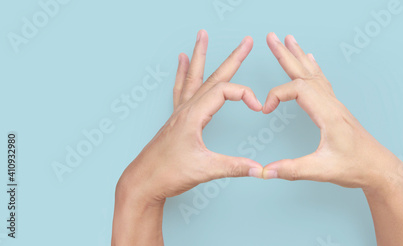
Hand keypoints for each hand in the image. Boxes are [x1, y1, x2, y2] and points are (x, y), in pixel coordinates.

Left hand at [116, 30, 262, 204]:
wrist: (143, 181)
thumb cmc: (167, 173)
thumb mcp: (204, 170)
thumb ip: (234, 166)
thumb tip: (259, 168)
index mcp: (193, 115)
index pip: (224, 91)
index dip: (245, 95)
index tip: (258, 107)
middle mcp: (186, 109)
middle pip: (213, 77)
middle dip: (232, 58)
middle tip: (246, 42)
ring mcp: (179, 113)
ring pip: (194, 77)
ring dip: (200, 56)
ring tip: (202, 36)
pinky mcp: (176, 120)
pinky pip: (181, 89)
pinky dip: (183, 73)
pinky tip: (181, 61)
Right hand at [261, 32, 402, 189]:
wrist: (380, 168)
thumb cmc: (357, 167)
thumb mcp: (323, 171)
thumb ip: (293, 169)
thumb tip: (267, 170)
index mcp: (328, 114)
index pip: (298, 90)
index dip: (277, 95)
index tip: (265, 109)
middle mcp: (332, 105)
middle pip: (305, 72)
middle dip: (286, 54)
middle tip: (271, 38)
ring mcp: (335, 105)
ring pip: (313, 74)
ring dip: (298, 56)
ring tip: (289, 40)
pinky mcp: (336, 110)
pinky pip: (322, 81)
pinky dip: (312, 68)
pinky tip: (311, 60)